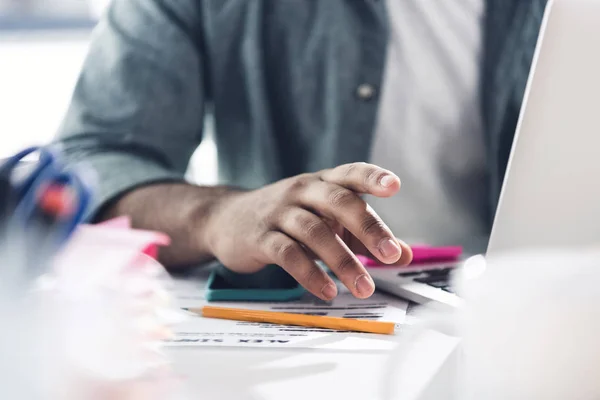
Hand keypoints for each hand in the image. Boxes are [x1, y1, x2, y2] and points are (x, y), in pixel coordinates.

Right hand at [205, 163, 412, 299]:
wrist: (226, 218)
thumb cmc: (286, 218)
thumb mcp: (325, 219)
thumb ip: (363, 236)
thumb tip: (405, 254)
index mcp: (321, 183)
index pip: (350, 173)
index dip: (372, 177)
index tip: (395, 185)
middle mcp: (301, 191)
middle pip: (337, 201)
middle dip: (367, 227)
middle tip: (391, 254)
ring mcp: (279, 213)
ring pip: (314, 231)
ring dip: (342, 261)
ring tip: (365, 287)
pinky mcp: (260, 237)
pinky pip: (288, 254)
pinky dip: (310, 274)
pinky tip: (329, 291)